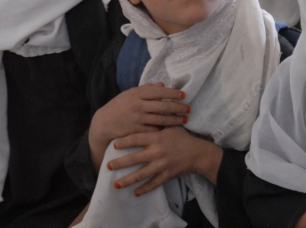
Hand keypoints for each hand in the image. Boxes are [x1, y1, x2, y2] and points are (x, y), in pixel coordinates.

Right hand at [89, 83, 188, 169]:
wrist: (104, 123)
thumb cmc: (119, 106)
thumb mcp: (130, 94)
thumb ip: (146, 89)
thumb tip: (163, 85)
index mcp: (137, 94)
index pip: (158, 92)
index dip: (172, 93)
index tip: (183, 95)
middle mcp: (138, 105)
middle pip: (162, 106)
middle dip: (177, 107)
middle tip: (188, 108)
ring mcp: (137, 119)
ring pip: (161, 119)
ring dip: (175, 120)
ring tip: (185, 119)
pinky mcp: (137, 131)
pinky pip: (154, 130)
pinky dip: (164, 130)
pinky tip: (173, 130)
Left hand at [108, 126, 222, 195]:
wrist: (198, 153)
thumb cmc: (183, 138)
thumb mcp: (171, 126)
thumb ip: (159, 122)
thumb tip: (149, 112)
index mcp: (156, 138)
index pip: (136, 139)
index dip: (124, 142)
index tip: (113, 145)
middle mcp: (157, 152)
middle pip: (134, 158)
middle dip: (120, 163)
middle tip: (108, 166)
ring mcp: (161, 165)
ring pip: (141, 174)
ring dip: (127, 180)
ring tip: (116, 184)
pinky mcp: (167, 175)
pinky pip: (153, 184)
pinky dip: (144, 189)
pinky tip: (135, 193)